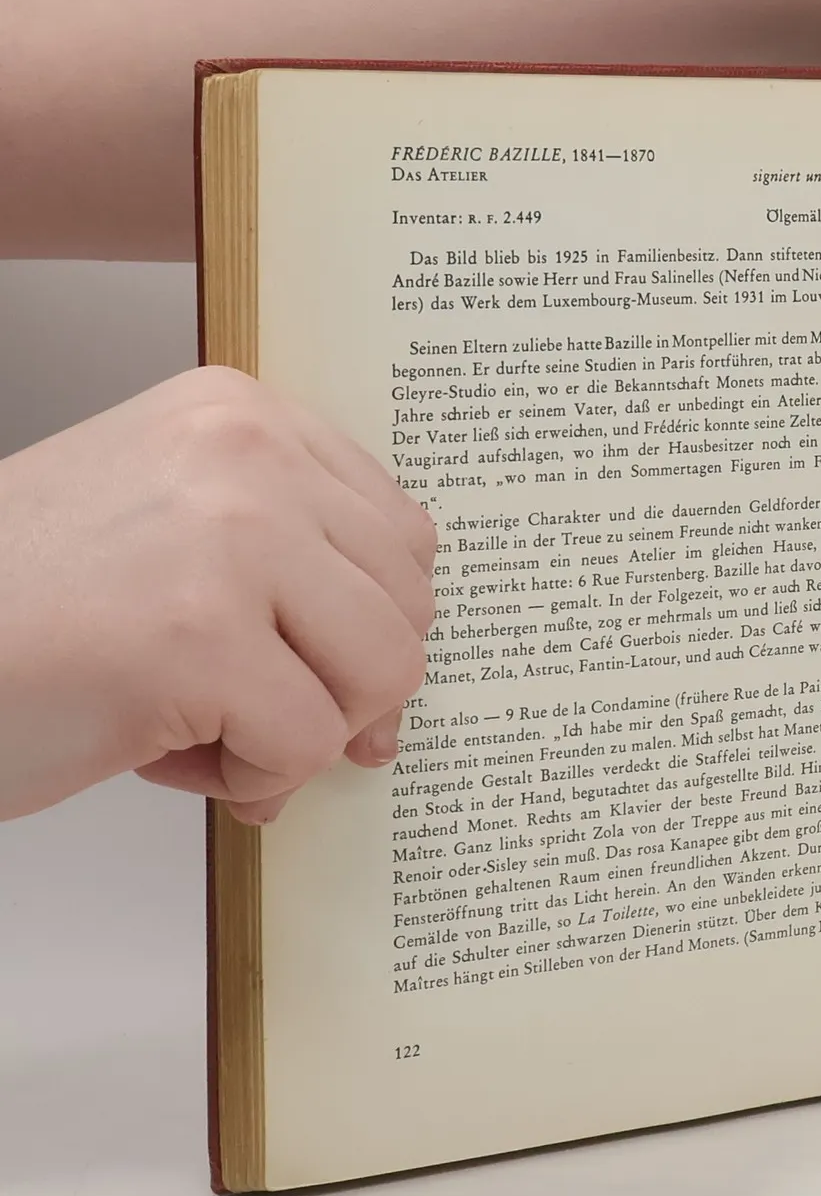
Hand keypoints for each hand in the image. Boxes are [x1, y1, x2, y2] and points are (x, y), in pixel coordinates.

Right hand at [0, 367, 434, 822]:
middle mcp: (245, 455)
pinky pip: (308, 744)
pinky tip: (167, 757)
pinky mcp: (200, 641)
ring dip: (302, 734)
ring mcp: (228, 540)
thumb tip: (404, 658)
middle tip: (247, 710)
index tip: (299, 657)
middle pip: (408, 607)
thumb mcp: (170, 525)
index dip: (362, 622)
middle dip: (342, 686)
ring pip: (382, 675)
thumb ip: (292, 558)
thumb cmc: (21, 610)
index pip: (401, 535)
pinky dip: (250, 779)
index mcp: (241, 415)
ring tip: (205, 731)